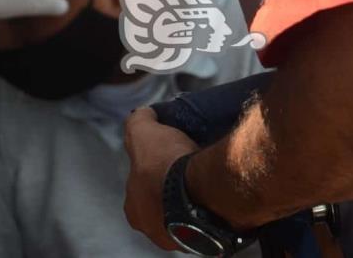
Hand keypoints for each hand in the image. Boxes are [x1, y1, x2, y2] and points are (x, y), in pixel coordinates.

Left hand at [123, 108, 199, 251]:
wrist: (202, 190)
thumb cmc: (164, 165)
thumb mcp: (143, 132)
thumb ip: (138, 121)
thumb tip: (144, 114)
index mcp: (135, 210)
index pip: (139, 188)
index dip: (150, 170)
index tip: (165, 157)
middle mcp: (155, 230)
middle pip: (163, 202)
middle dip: (172, 185)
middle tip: (187, 165)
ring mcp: (183, 237)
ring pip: (187, 211)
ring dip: (194, 195)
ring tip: (205, 173)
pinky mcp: (210, 238)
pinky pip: (210, 217)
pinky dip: (213, 203)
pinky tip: (218, 186)